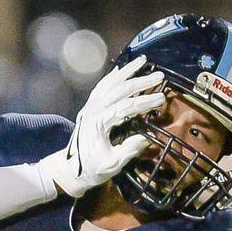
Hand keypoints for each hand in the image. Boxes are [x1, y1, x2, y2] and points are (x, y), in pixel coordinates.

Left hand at [39, 54, 165, 197]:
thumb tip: (148, 138)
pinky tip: (119, 70)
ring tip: (143, 60)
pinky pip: (100, 87)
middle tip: (160, 76)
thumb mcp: (112, 164)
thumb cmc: (91, 169)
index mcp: (98, 123)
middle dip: (140, 81)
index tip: (161, 99)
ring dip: (127, 71)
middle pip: (119, 90)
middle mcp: (92, 111)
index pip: (125, 107)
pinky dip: (111, 77)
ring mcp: (89, 108)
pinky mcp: (88, 108)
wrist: (69, 170)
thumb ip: (129, 150)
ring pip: (109, 84)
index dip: (144, 102)